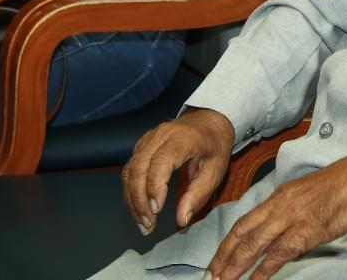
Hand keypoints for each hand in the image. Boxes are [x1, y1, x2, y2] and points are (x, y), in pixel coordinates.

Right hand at [122, 108, 234, 234]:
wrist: (209, 122)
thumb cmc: (214, 146)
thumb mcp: (216, 170)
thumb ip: (198, 195)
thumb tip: (181, 220)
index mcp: (183, 138)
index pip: (160, 162)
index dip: (154, 187)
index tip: (156, 210)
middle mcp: (161, 135)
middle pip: (139, 168)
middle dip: (139, 200)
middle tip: (148, 225)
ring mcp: (148, 139)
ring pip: (130, 171)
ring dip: (132, 200)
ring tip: (143, 223)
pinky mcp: (142, 146)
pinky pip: (130, 169)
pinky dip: (131, 192)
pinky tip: (139, 209)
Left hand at [206, 145, 346, 279]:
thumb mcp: (312, 193)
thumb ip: (295, 210)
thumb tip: (286, 229)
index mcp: (282, 194)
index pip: (246, 221)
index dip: (228, 243)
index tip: (217, 259)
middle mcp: (281, 204)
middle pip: (243, 234)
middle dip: (223, 257)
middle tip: (210, 276)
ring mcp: (292, 217)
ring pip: (254, 245)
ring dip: (235, 266)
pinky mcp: (307, 231)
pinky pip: (278, 254)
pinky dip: (262, 271)